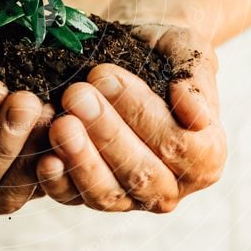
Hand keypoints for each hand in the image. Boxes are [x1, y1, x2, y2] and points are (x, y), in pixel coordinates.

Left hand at [36, 23, 225, 212]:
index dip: (141, 115)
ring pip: (107, 195)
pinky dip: (58, 181)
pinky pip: (73, 198)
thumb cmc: (165, 52)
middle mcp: (171, 186)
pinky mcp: (91, 196)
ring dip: (81, 159)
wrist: (135, 53)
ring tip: (59, 123)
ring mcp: (131, 198)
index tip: (106, 78)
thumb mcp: (189, 52)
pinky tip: (44, 156)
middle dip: (106, 134)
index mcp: (206, 156)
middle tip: (76, 95)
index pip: (176, 146)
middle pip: (141, 174)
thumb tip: (195, 114)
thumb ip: (196, 81)